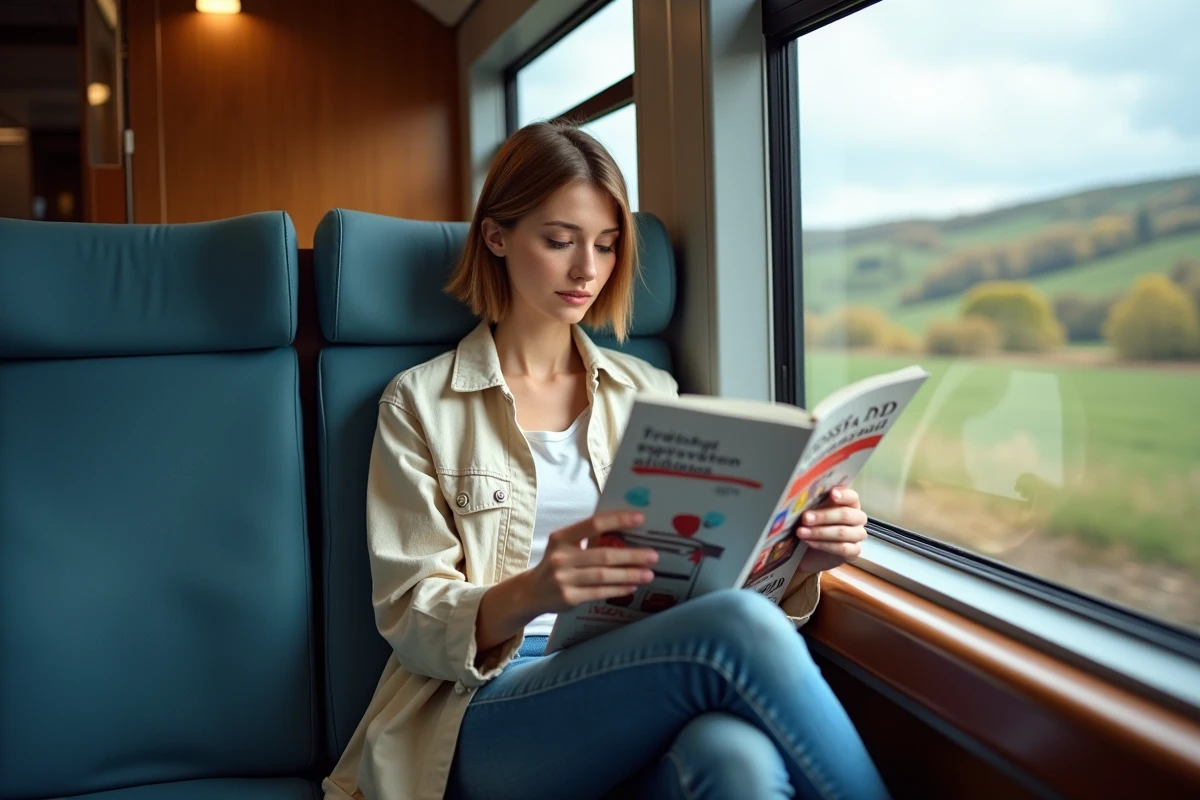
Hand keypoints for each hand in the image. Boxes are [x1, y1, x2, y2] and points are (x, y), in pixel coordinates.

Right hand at [524, 510, 658, 614]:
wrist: (531, 592)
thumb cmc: (556, 564)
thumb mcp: (565, 546)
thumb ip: (588, 539)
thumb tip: (625, 530)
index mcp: (561, 538)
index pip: (593, 524)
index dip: (618, 520)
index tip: (640, 519)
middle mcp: (561, 557)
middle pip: (604, 554)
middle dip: (632, 555)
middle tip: (653, 555)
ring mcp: (564, 579)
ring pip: (604, 576)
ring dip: (629, 574)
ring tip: (648, 574)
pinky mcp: (568, 598)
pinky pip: (599, 592)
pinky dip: (618, 589)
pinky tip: (632, 586)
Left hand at [796, 487, 867, 572]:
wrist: (809, 551)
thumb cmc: (813, 525)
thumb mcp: (812, 511)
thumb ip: (814, 503)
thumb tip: (804, 496)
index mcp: (850, 503)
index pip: (852, 496)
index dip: (843, 495)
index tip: (831, 494)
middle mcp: (857, 518)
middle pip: (845, 515)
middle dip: (823, 516)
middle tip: (805, 518)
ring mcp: (857, 535)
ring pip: (842, 533)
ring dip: (820, 532)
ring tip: (801, 532)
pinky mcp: (854, 551)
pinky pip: (842, 548)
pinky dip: (823, 545)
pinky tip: (809, 542)